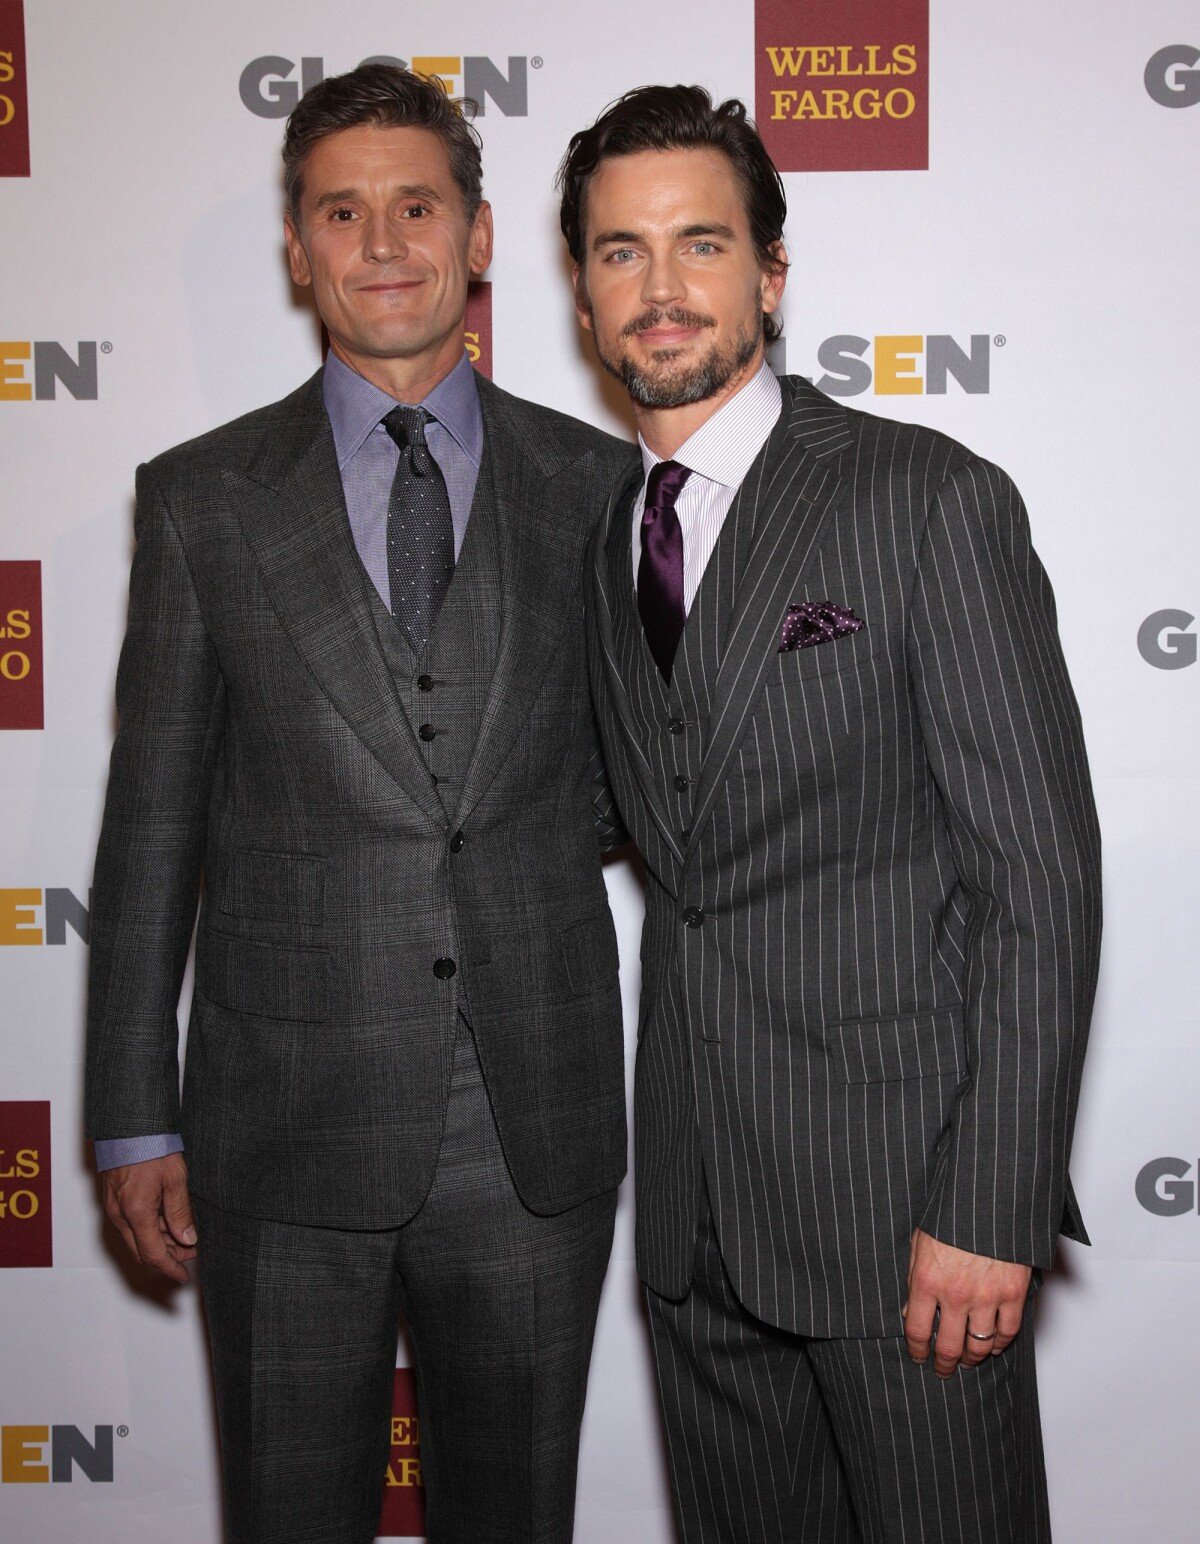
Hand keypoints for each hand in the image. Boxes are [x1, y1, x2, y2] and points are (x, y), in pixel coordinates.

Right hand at [101, 1153, 196, 1283]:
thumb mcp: (175, 1178)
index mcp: (136, 1212)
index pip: (153, 1254)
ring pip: (136, 1239)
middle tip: (190, 1253)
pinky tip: (166, 1222)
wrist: (128, 1126)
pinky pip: (130, 1225)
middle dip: (167, 1257)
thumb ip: (180, 1212)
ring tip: (183, 1237)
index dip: (170, 1268)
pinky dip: (148, 1230)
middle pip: (142, 1251)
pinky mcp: (113, 1200)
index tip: (183, 1276)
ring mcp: (113, 1208)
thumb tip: (188, 1239)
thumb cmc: (151, 1146)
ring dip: (158, 1243)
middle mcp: (120, 1215)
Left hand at [903, 1227, 1030, 1376]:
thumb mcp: (920, 1241)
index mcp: (926, 1280)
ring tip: (967, 1360)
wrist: (988, 1198)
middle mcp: (955, 1294)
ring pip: (979, 1345)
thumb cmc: (950, 1213)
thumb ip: (913, 1277)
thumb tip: (909, 1310)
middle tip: (943, 1370)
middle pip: (948, 1347)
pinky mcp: (1013, 1293)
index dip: (917, 1351)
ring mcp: (986, 1297)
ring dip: (972, 1358)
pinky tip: (994, 1346)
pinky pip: (1008, 1331)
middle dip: (944, 1364)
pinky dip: (1001, 1344)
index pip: (917, 1331)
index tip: (919, 1357)